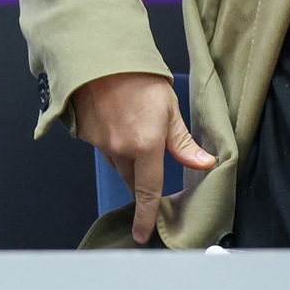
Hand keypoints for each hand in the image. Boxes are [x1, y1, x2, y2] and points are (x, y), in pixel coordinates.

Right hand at [70, 72, 214, 243]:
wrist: (100, 55)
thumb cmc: (139, 76)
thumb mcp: (170, 107)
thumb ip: (183, 141)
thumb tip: (204, 163)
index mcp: (146, 145)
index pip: (148, 191)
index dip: (146, 216)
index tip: (143, 234)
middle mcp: (121, 149)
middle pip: (130, 178)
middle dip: (139, 178)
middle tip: (146, 161)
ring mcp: (100, 142)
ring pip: (115, 161)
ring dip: (125, 155)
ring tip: (131, 126)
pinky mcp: (85, 134)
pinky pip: (101, 146)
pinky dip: (110, 139)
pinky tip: (114, 118)